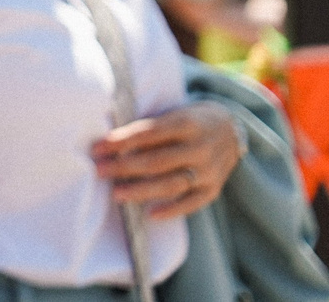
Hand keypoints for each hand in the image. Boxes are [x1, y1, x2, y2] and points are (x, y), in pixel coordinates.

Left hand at [93, 102, 242, 218]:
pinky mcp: (213, 189)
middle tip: (98, 171)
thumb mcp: (172, 113)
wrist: (231, 128)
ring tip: (116, 194)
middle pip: (156, 161)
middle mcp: (200, 148)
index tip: (97, 148)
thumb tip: (111, 142)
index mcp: (187, 123)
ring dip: (141, 190)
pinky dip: (171, 210)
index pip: (148, 133)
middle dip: (124, 167)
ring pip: (171, 184)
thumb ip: (149, 127)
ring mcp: (209, 171)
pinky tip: (150, 214)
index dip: (120, 141)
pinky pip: (192, 203)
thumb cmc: (189, 119)